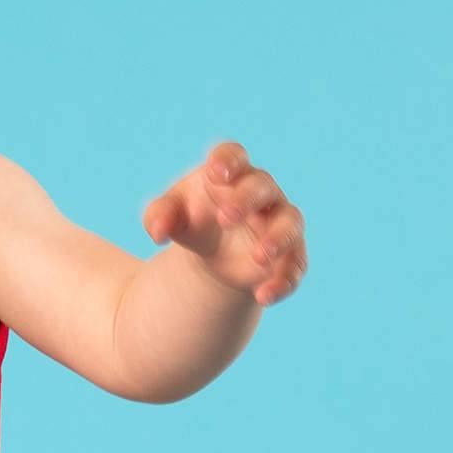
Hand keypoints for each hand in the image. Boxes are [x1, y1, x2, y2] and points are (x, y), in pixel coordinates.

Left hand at [140, 142, 307, 306]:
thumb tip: (158, 233)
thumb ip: (159, 216)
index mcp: (230, 173)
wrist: (211, 255)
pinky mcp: (289, 255)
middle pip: (261, 187)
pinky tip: (264, 297)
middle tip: (225, 218)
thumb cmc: (192, 220)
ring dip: (277, 238)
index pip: (233, 156)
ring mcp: (279, 222)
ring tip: (259, 256)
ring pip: (289, 224)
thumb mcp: (168, 216)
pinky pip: (294, 265)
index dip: (227, 161)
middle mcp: (261, 193)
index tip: (215, 172)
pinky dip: (283, 281)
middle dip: (246, 200)